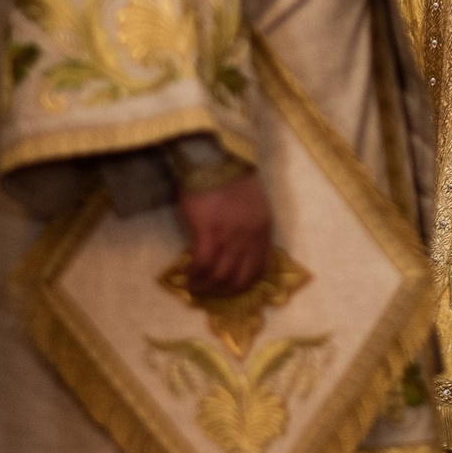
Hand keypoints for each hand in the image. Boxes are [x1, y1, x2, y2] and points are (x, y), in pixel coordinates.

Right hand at [170, 171, 273, 296]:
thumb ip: (251, 229)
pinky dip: (194, 274)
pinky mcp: (208, 232)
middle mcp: (250, 237)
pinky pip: (202, 263)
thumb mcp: (255, 206)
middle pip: (238, 278)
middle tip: (209, 294)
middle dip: (223, 292)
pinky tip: (187, 275)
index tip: (230, 290)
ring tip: (194, 287)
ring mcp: (230, 236)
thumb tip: (238, 252)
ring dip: (206, 286)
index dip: (243, 285)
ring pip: (219, 275)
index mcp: (264, 230)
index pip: (259, 269)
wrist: (217, 159)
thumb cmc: (233, 178)